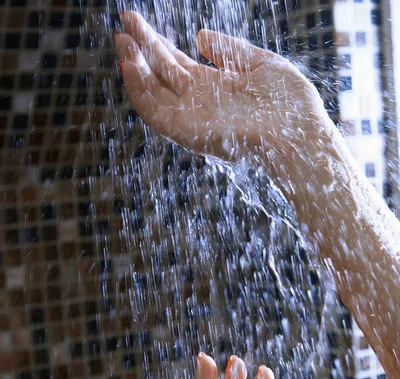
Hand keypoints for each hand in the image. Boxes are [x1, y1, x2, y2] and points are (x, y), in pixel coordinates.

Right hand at [115, 12, 334, 169]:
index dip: (157, 43)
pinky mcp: (187, 131)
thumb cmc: (289, 103)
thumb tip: (200, 35)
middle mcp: (198, 103)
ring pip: (153, 91)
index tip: (138, 23)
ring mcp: (192, 117)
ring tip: (121, 37)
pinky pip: (155, 112)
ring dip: (134, 65)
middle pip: (161, 74)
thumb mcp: (260, 63)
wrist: (298, 134)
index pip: (176, 64)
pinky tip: (129, 63)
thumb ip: (229, 50)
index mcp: (214, 87)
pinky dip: (139, 89)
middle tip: (123, 21)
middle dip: (141, 48)